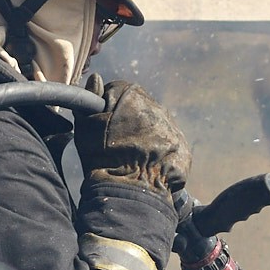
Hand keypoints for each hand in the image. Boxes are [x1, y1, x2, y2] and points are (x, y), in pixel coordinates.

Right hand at [80, 79, 190, 193]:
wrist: (129, 191)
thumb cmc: (102, 158)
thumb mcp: (86, 127)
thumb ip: (91, 99)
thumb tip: (96, 78)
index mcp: (132, 95)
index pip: (119, 91)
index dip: (108, 108)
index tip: (103, 125)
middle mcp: (156, 106)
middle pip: (140, 108)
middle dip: (130, 121)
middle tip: (118, 143)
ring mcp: (172, 127)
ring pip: (156, 126)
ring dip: (146, 136)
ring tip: (133, 156)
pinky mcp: (183, 147)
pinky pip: (170, 144)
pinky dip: (160, 151)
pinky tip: (148, 164)